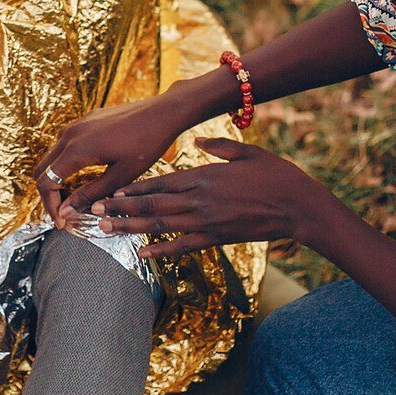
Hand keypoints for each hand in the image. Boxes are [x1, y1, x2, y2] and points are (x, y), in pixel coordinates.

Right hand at [33, 92, 195, 222]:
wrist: (162, 112)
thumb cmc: (146, 145)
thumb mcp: (120, 177)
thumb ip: (89, 194)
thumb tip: (65, 212)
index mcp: (76, 150)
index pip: (46, 182)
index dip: (50, 206)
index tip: (62, 222)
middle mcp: (70, 134)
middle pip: (42, 169)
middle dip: (49, 195)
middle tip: (64, 215)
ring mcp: (76, 124)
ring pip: (52, 157)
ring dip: (56, 179)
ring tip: (74, 199)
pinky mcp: (85, 120)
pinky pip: (65, 145)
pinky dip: (65, 164)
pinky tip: (83, 177)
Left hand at [94, 137, 336, 260]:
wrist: (299, 207)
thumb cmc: (277, 175)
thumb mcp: (248, 151)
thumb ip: (220, 147)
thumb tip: (199, 141)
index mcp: (205, 176)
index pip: (162, 183)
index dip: (135, 188)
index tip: (113, 190)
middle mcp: (201, 200)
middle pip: (153, 205)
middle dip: (122, 208)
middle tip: (95, 211)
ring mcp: (208, 222)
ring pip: (162, 226)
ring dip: (132, 228)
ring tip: (107, 230)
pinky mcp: (217, 238)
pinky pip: (184, 246)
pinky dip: (161, 249)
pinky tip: (141, 253)